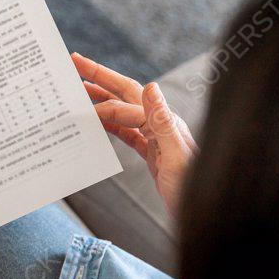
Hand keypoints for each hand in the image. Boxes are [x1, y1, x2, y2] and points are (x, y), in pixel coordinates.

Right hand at [72, 52, 196, 217]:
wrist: (203, 212)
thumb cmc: (192, 187)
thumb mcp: (175, 155)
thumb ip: (163, 122)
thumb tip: (150, 87)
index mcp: (163, 121)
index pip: (127, 99)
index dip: (103, 88)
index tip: (80, 80)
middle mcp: (159, 124)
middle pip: (123, 95)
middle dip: (99, 79)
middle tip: (75, 65)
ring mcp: (155, 137)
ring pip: (122, 112)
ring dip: (101, 100)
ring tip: (80, 91)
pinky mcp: (152, 153)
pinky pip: (127, 133)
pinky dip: (110, 125)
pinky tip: (98, 124)